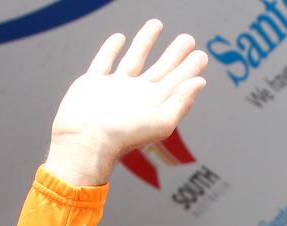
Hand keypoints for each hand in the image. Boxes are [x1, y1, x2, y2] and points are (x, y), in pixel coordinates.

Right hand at [44, 21, 206, 185]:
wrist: (85, 139)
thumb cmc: (122, 135)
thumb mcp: (161, 120)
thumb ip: (181, 101)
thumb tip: (199, 82)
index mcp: (153, 105)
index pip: (177, 83)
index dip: (190, 69)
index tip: (200, 55)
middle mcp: (136, 97)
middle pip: (161, 71)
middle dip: (175, 55)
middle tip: (188, 39)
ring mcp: (114, 90)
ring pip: (134, 60)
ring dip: (145, 43)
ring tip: (157, 24)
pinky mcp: (93, 84)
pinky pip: (105, 61)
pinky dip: (111, 49)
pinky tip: (119, 39)